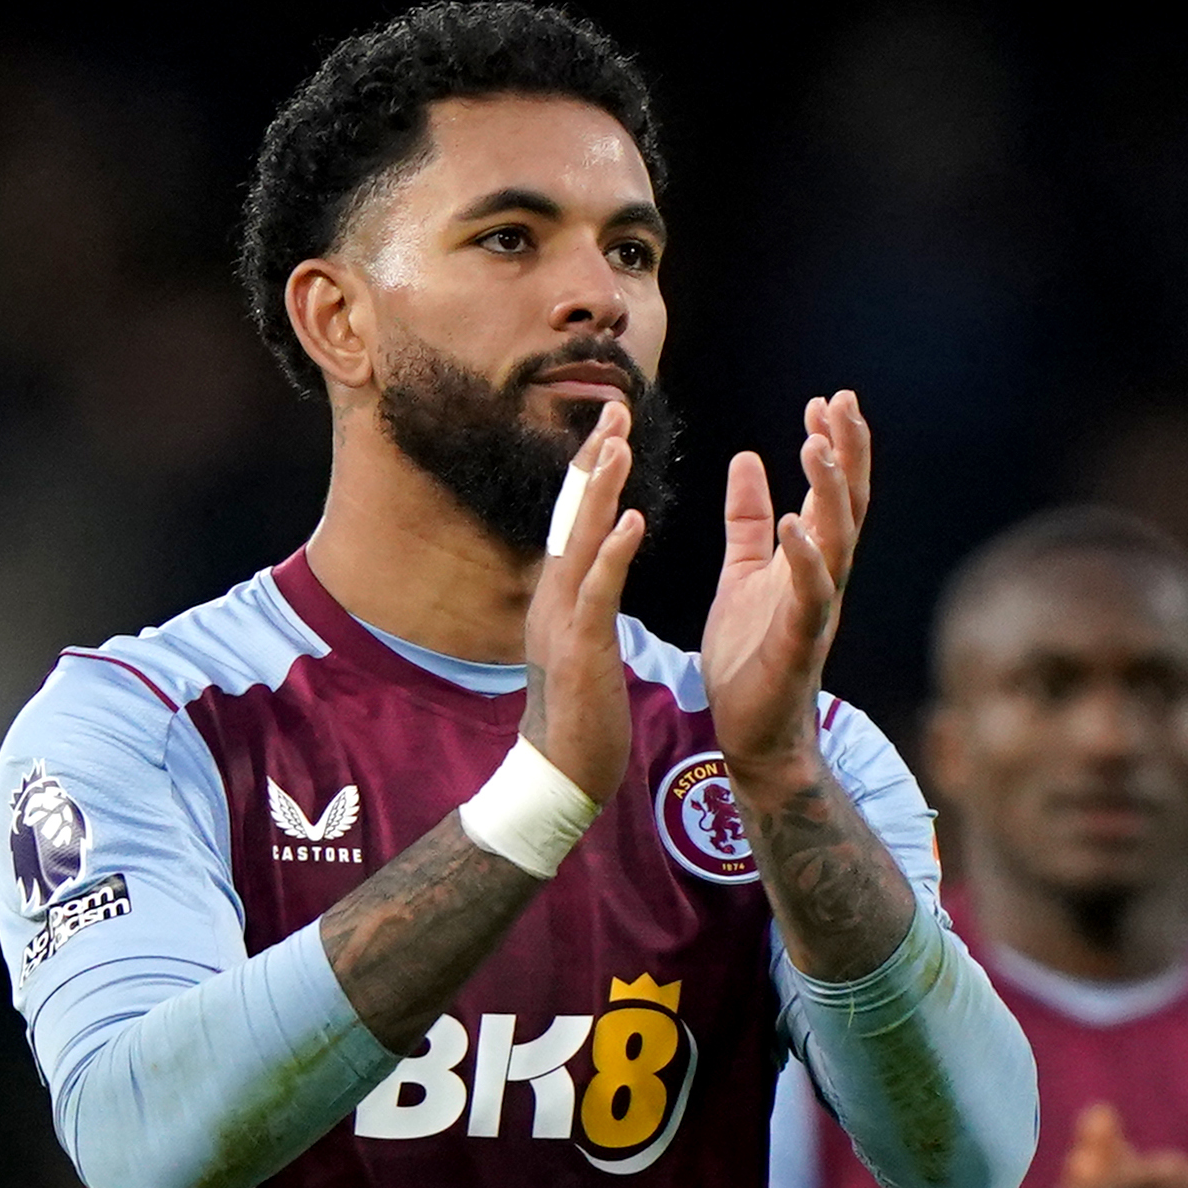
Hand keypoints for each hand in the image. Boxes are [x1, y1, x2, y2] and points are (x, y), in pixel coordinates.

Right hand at [524, 401, 646, 800]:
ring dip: (600, 492)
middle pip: (572, 517)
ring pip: (580, 543)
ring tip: (618, 446)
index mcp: (562, 598)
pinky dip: (613, 553)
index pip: (577, 524)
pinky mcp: (580, 649)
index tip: (613, 431)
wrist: (562, 776)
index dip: (593, 475)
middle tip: (614, 412)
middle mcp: (555, 599)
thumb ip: (584, 606)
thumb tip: (586, 576)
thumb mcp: (582, 646)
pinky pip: (598, 592)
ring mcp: (563, 622)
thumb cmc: (579, 717)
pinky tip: (633, 522)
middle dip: (593, 463)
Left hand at [700, 392, 871, 799]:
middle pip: (847, 505)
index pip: (829, 492)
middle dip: (847, 452)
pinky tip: (793, 523)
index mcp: (810, 560)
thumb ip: (746, 520)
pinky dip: (804, 559)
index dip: (831, 445)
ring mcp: (816, 610)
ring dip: (829, 493)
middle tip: (841, 401)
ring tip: (816, 445)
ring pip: (836, 542)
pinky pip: (809, 596)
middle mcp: (824, 579)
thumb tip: (748, 458)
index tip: (825, 399)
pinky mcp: (798, 643)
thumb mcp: (742, 573)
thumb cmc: (750, 658)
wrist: (752, 734)